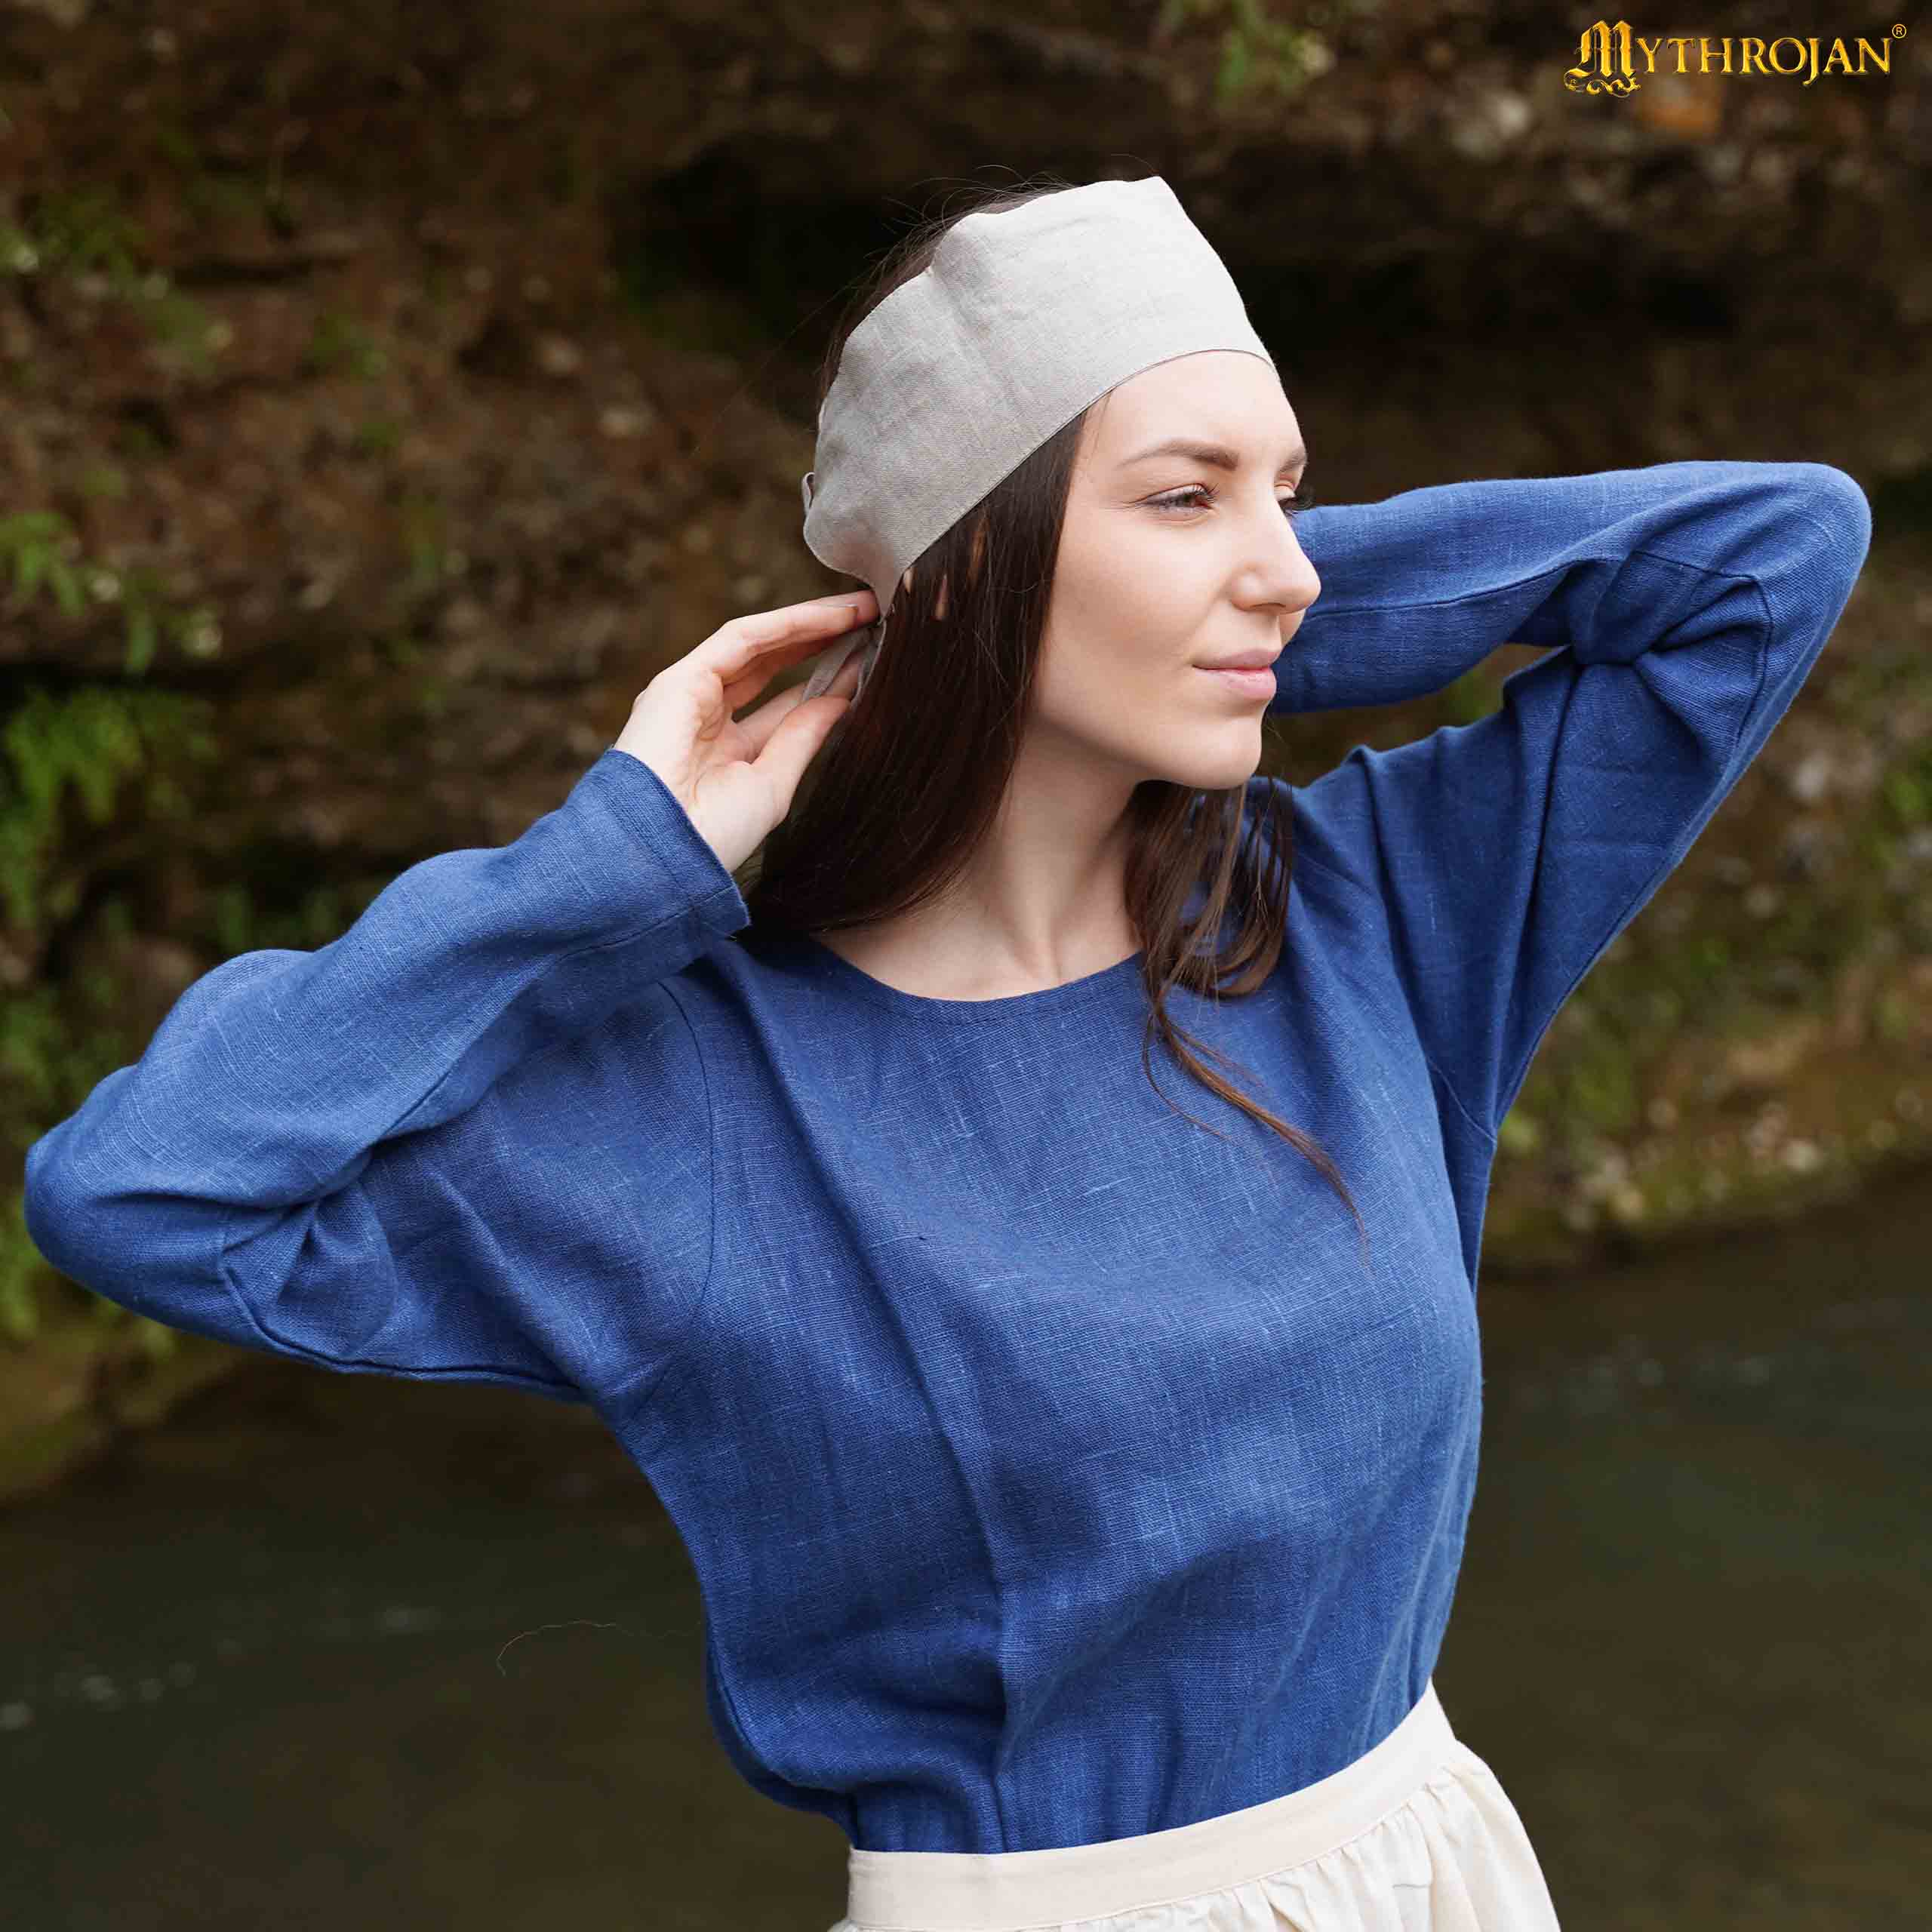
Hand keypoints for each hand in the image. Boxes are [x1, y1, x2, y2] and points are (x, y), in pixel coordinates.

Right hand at [612, 591, 876, 875]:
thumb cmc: (711, 836)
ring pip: (759, 643)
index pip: (784, 701)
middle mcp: (705, 714)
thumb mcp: (772, 784)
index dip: (826, 678)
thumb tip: (842, 699)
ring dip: (811, 623)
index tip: (872, 660)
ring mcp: (690, 693)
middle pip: (772, 663)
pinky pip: (742, 638)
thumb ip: (803, 737)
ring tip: (862, 609)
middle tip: (873, 619)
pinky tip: (831, 617)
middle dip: (821, 639)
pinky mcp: (680, 678)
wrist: (662, 855)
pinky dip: (787, 624)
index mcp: (725, 749)